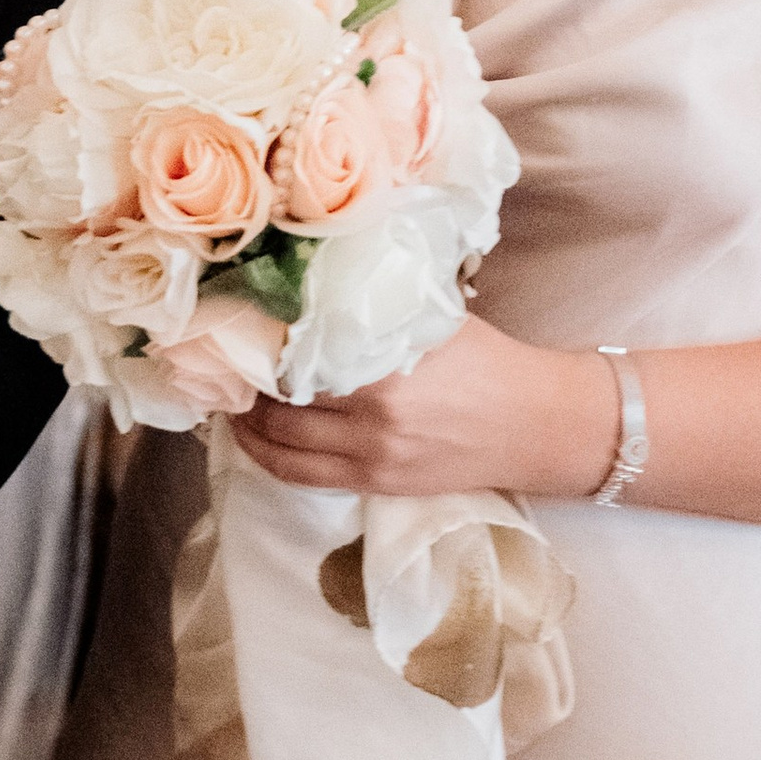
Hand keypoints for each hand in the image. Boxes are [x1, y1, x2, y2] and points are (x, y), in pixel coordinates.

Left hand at [228, 315, 622, 502]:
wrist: (536, 423)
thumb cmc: (486, 359)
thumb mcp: (429, 318)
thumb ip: (371, 307)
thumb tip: (312, 275)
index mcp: (384, 370)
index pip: (295, 358)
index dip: (257, 345)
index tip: (233, 325)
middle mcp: (373, 419)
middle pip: (278, 406)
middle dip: (242, 387)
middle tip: (224, 362)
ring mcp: (373, 458)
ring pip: (281, 446)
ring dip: (246, 424)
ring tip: (230, 398)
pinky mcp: (377, 484)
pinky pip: (301, 477)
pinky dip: (267, 457)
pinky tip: (252, 437)